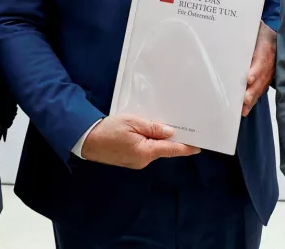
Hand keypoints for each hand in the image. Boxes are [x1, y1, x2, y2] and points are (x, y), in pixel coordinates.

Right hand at [80, 114, 200, 169]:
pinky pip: (145, 150)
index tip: (199, 146)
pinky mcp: (130, 160)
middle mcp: (143, 161)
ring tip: (161, 126)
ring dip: (159, 139)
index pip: (172, 150)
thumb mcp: (133, 122)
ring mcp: (136, 162)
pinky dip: (149, 142)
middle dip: (172, 139)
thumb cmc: (108, 129)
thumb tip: (171, 132)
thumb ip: (153, 128)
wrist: (86, 140)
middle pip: (164, 149)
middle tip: (181, 126)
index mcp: (146, 152)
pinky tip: (147, 132)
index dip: (186, 147)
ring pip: (154, 149)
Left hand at [243, 21, 275, 116]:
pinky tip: (245, 109)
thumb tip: (233, 26)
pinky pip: (260, 89)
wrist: (273, 36)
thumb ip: (249, 28)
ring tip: (244, 107)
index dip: (257, 69)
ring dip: (253, 97)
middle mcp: (270, 60)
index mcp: (267, 45)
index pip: (263, 58)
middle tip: (245, 98)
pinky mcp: (266, 78)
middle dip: (254, 89)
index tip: (249, 78)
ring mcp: (269, 71)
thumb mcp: (256, 26)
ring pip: (262, 85)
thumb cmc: (259, 30)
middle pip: (262, 76)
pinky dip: (253, 100)